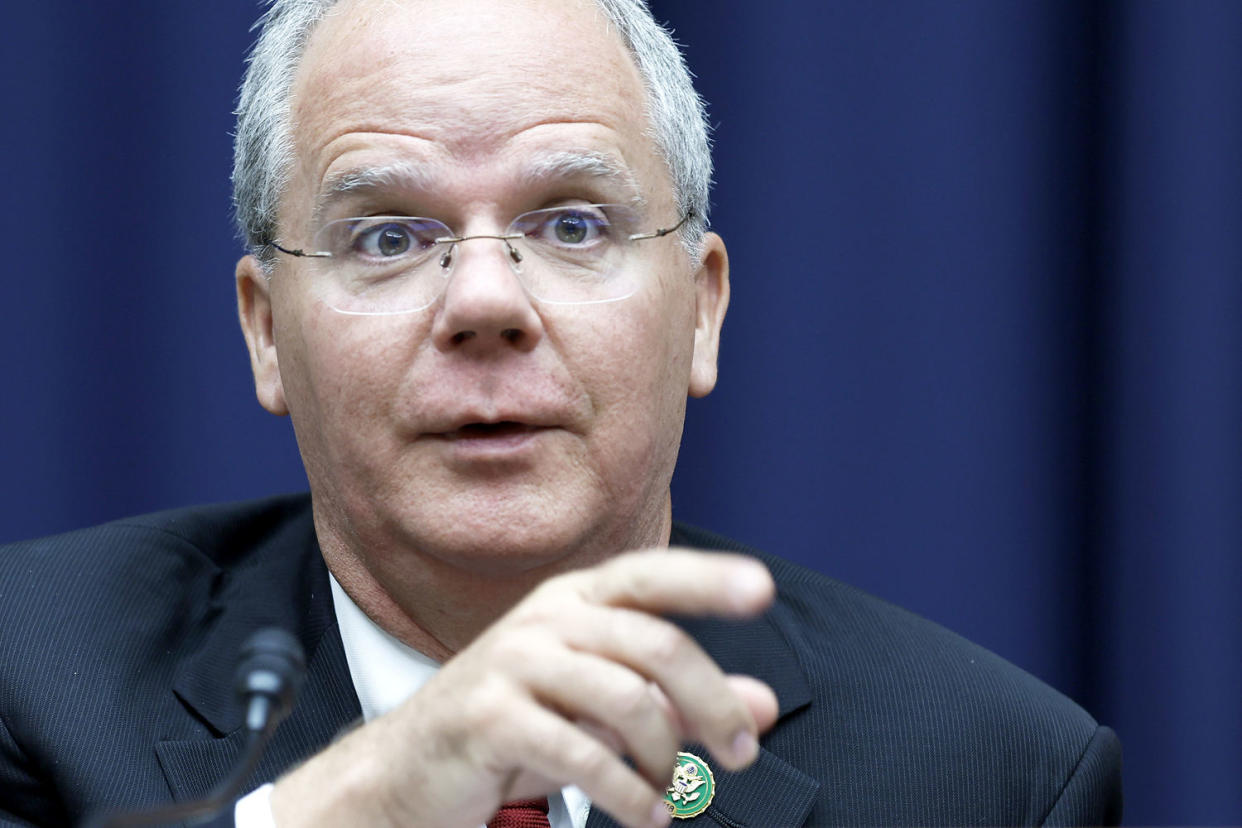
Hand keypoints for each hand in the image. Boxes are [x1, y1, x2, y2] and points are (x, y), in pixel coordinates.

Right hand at [269, 548, 778, 827]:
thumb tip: (765, 705)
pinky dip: (626, 792)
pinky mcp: (490, 716)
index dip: (707, 579)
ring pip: (626, 697)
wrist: (410, 773)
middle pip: (656, 644)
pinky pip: (580, 751)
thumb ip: (682, 703)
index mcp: (575, 600)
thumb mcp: (605, 712)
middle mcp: (546, 619)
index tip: (761, 589)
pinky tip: (644, 813)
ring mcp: (513, 662)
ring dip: (668, 757)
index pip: (651, 576)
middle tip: (741, 752)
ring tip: (675, 795)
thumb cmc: (517, 730)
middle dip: (711, 702)